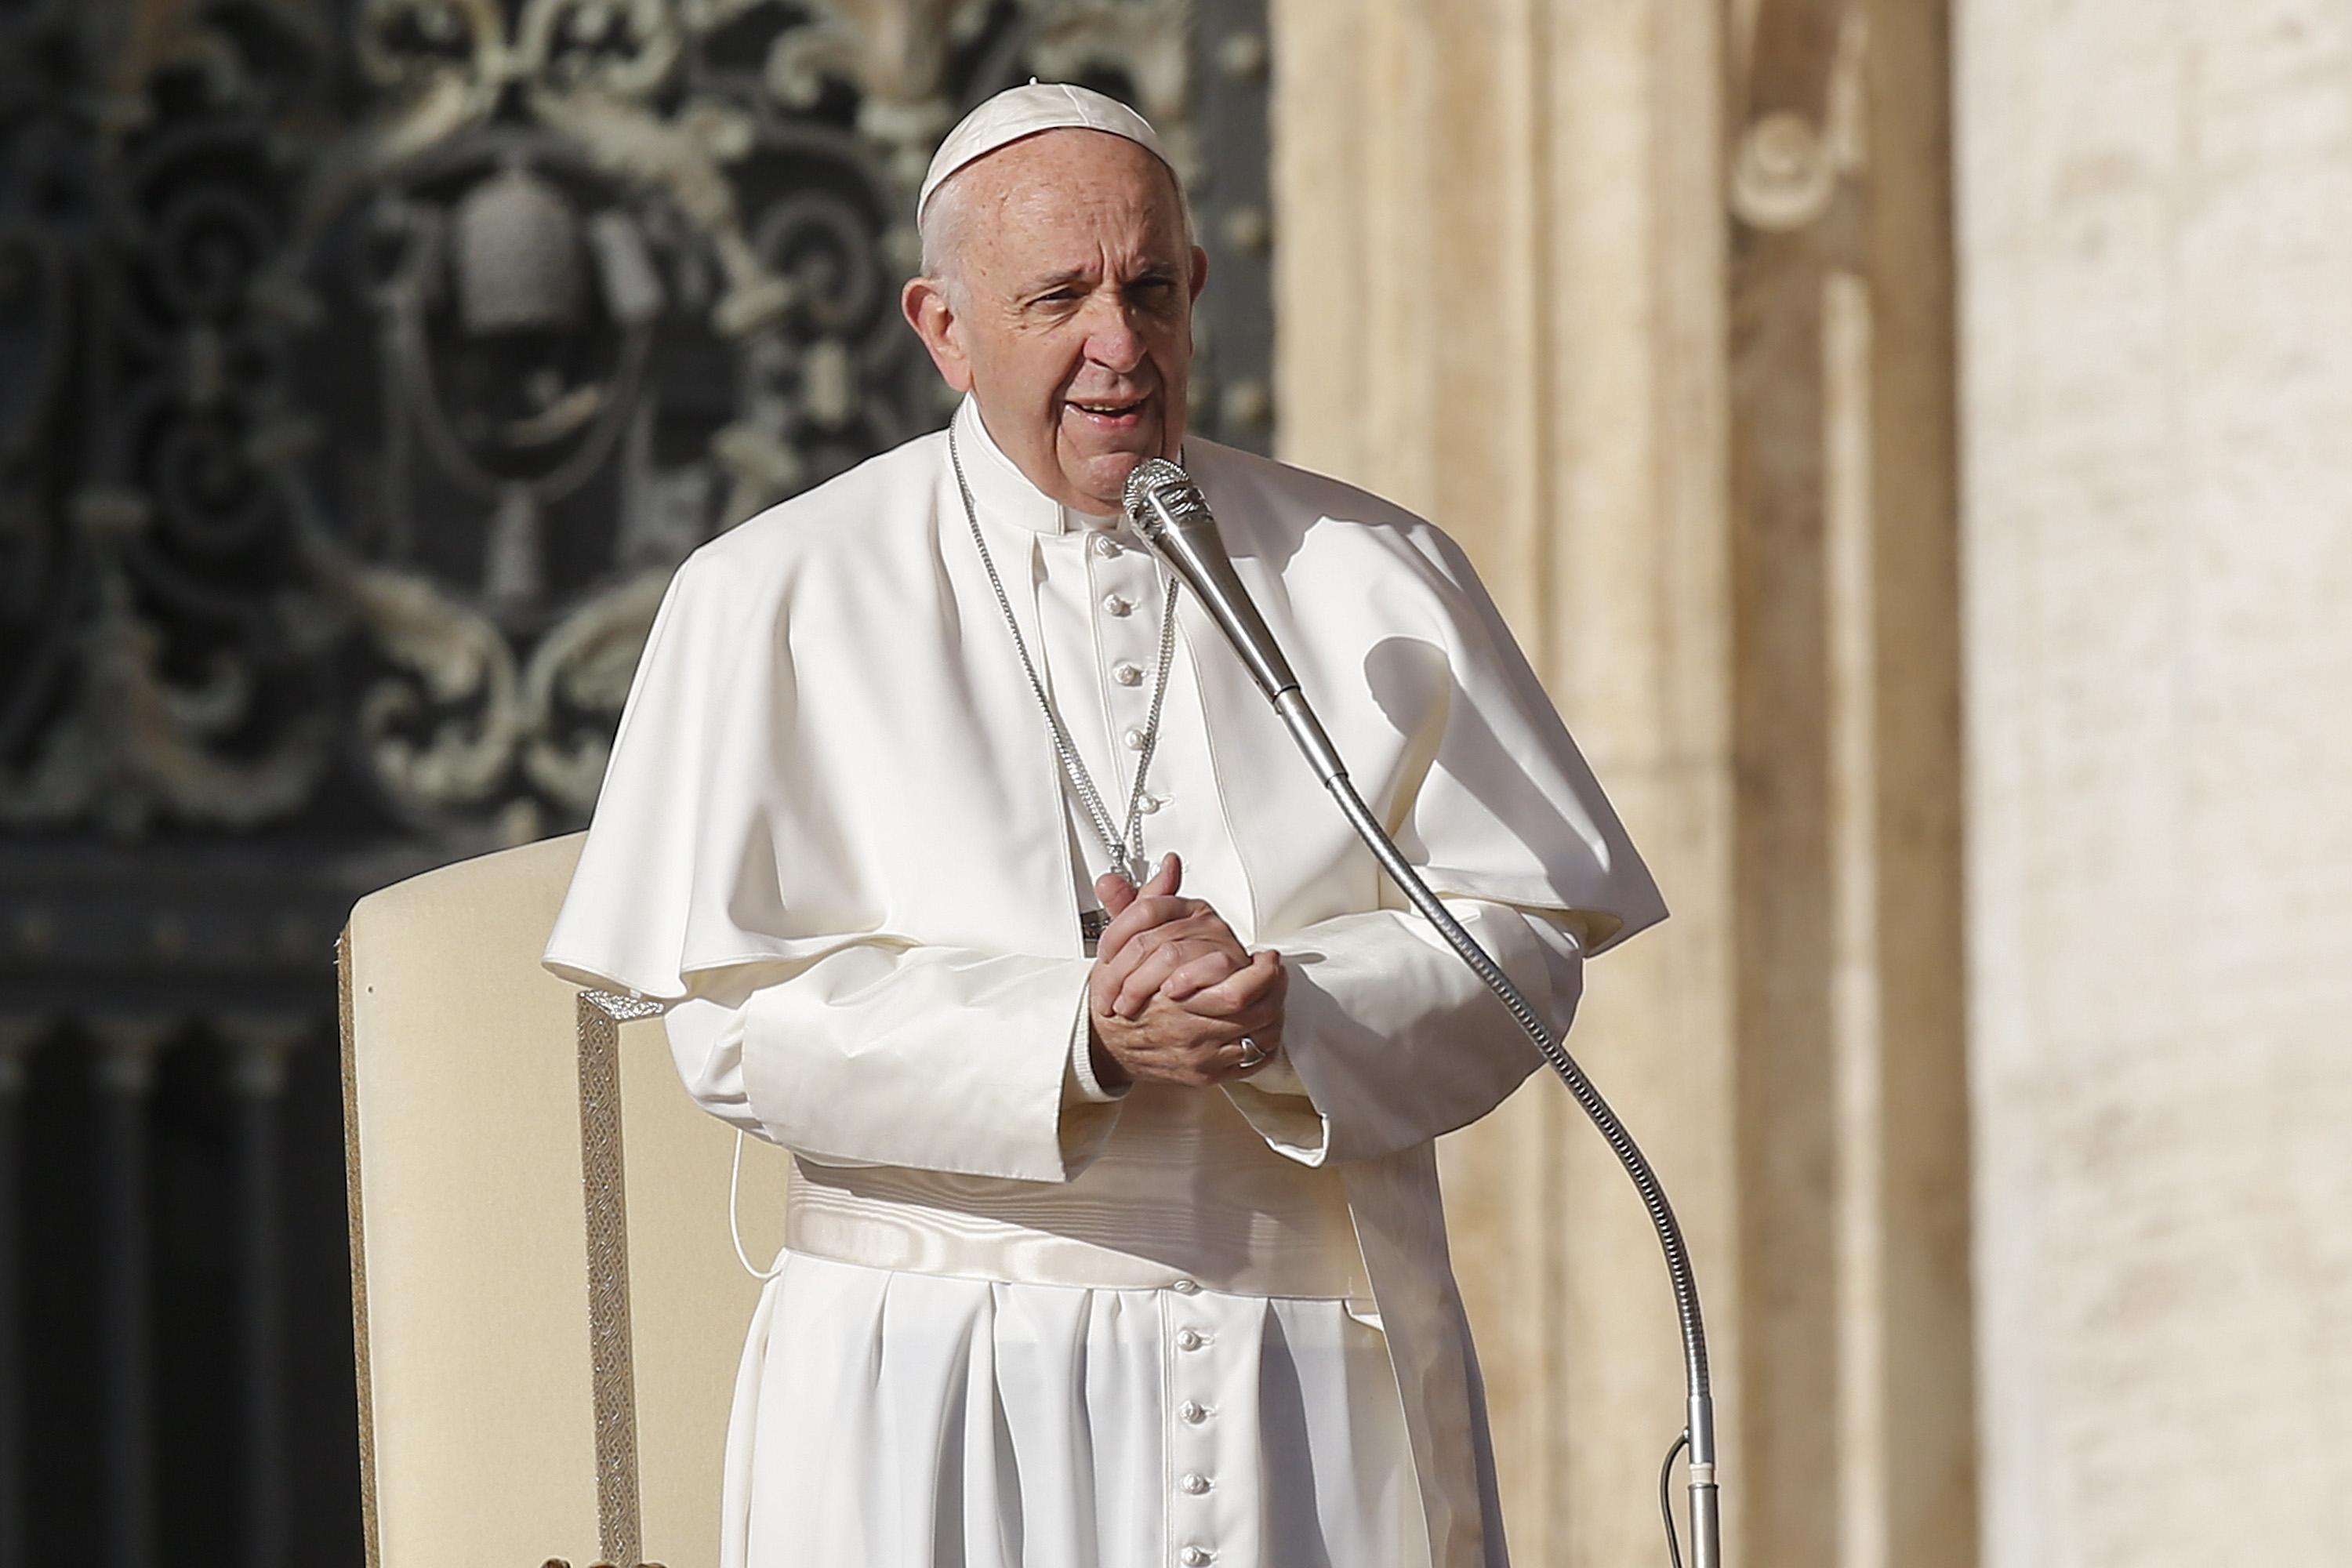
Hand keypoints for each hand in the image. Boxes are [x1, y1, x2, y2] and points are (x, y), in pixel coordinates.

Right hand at [1086, 853, 1286, 1088]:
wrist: (1102, 1044)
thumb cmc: (1118, 996)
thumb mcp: (1126, 944)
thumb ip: (1150, 903)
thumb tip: (1169, 867)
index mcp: (1175, 997)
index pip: (1238, 989)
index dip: (1263, 971)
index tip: (1266, 956)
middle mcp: (1190, 1031)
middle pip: (1257, 1012)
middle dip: (1274, 988)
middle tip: (1275, 971)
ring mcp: (1200, 1056)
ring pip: (1258, 1034)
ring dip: (1273, 1011)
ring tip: (1272, 992)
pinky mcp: (1207, 1074)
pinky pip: (1250, 1061)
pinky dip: (1263, 1040)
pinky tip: (1260, 1022)